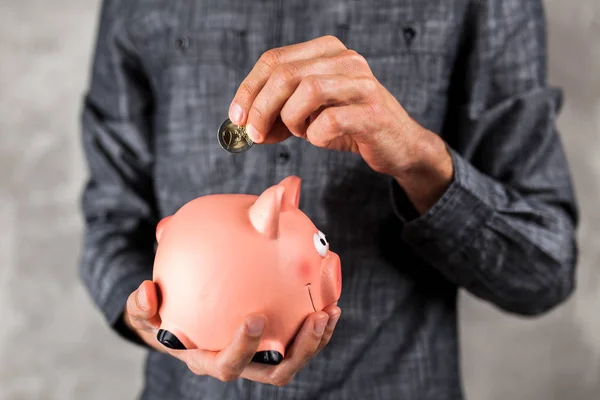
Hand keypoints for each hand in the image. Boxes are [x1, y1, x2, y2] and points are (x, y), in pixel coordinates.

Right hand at [124, 280, 341, 385]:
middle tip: (314, 318)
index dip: (244, 348)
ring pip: (293, 361)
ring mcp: (258, 358)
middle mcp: (237, 364)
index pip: (228, 364)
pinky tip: (330, 300)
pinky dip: (317, 328)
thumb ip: (141, 305)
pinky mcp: (273, 346)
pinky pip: (298, 342)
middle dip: (299, 351)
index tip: (257, 318)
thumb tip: (145, 290)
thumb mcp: (144, 313)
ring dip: (316, 341)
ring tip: (331, 311)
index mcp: (207, 359)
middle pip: (273, 373)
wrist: (180, 326)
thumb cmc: (162, 319)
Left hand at [228, 35, 453, 212]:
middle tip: (255, 136)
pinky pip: (328, 122)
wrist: (396, 145)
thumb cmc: (349, 125)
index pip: (274, 60)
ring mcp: (361, 83)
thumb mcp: (308, 114)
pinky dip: (315, 136)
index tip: (237, 118)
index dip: (248, 89)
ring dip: (291, 120)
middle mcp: (345, 59)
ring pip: (306, 91)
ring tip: (300, 132)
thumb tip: (245, 125)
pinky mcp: (372, 112)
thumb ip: (278, 112)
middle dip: (261, 109)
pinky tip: (322, 138)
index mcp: (326, 50)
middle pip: (285, 74)